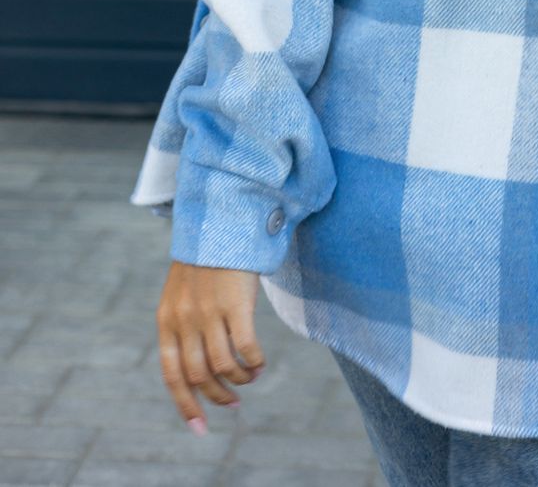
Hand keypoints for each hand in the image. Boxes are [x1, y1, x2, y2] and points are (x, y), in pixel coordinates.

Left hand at [156, 260, 265, 432]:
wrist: (221, 220)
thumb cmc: (205, 260)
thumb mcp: (181, 293)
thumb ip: (182, 326)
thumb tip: (196, 368)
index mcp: (167, 320)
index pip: (173, 376)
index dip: (186, 406)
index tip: (201, 427)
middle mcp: (185, 320)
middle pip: (199, 376)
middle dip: (217, 397)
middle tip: (233, 403)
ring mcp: (210, 312)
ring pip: (223, 367)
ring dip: (239, 379)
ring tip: (250, 377)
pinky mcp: (236, 304)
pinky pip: (245, 347)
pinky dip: (254, 362)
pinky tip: (260, 363)